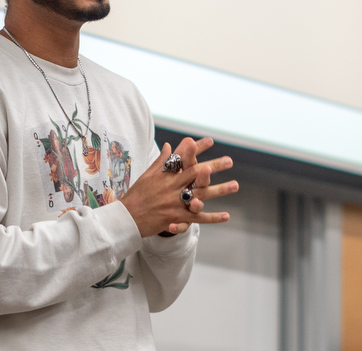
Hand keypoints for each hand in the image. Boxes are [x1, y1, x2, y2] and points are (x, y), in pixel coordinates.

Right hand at [120, 137, 237, 237]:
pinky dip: (213, 217)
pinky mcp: (177, 218)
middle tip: (229, 161)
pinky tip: (227, 215)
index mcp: (165, 176)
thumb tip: (169, 145)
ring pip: (201, 196)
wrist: (126, 220)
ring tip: (235, 185)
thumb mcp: (147, 176)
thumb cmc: (136, 196)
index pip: (183, 159)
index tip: (210, 141)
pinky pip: (198, 218)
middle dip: (214, 167)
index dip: (197, 149)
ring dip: (219, 190)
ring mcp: (175, 203)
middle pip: (196, 175)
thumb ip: (161, 161)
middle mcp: (172, 188)